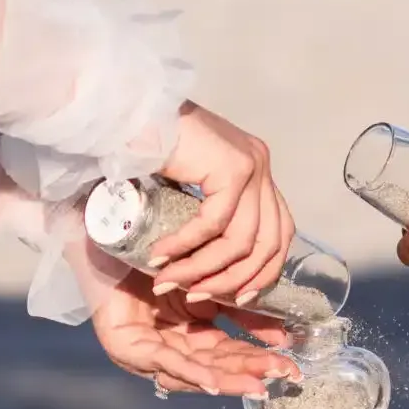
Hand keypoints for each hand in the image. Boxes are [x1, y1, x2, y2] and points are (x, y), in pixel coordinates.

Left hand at [92, 270, 298, 396]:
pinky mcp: (125, 347)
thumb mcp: (204, 283)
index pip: (225, 353)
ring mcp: (142, 352)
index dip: (256, 360)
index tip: (289, 365)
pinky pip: (165, 360)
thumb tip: (284, 332)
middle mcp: (164, 348)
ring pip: (192, 370)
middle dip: (249, 373)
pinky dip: (191, 372)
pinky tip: (215, 381)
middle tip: (284, 376)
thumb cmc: (150, 253)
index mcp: (183, 334)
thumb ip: (238, 308)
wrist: (107, 228)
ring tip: (258, 384)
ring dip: (228, 379)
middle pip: (213, 367)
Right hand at [147, 102, 294, 306]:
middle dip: (236, 280)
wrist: (129, 109)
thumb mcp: (188, 186)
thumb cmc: (147, 145)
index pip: (279, 232)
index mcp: (256, 170)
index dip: (263, 272)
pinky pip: (214, 223)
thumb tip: (210, 265)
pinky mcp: (232, 166)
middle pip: (270, 243)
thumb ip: (206, 211)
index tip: (238, 299)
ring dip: (204, 269)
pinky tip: (161, 256)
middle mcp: (260, 165)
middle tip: (198, 296)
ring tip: (172, 280)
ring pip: (242, 240)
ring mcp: (251, 164)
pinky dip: (187, 246)